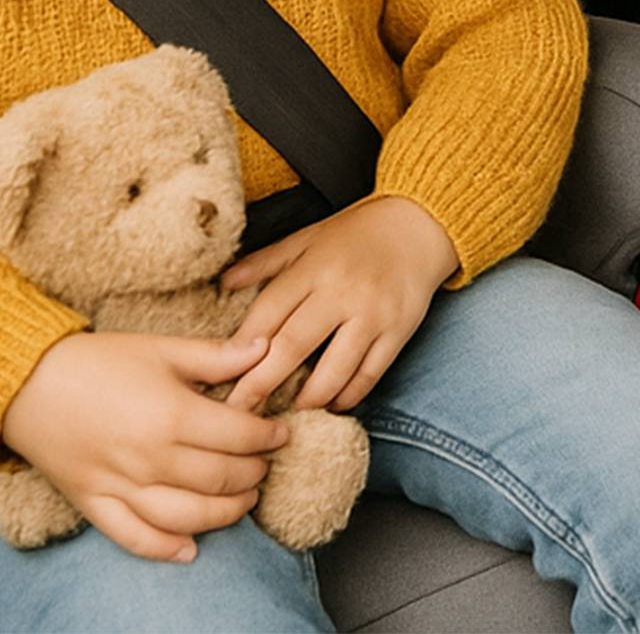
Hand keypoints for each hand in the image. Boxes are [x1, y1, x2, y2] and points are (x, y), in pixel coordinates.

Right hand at [0, 332, 288, 562]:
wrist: (25, 382)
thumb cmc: (96, 361)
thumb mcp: (159, 349)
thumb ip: (215, 356)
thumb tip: (264, 348)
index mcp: (171, 414)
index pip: (239, 436)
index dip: (267, 437)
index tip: (279, 433)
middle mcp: (151, 456)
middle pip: (221, 478)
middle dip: (252, 474)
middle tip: (263, 465)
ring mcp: (122, 485)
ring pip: (189, 516)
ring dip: (226, 514)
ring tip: (243, 501)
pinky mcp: (95, 504)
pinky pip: (135, 537)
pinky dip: (166, 548)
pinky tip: (190, 549)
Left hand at [221, 196, 457, 413]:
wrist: (418, 227)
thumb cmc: (355, 235)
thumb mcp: (306, 238)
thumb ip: (265, 262)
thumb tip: (222, 283)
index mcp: (313, 267)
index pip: (269, 312)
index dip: (241, 348)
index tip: (220, 375)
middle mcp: (341, 292)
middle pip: (293, 346)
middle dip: (261, 383)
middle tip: (239, 412)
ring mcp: (372, 314)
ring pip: (334, 370)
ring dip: (307, 398)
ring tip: (287, 412)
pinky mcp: (398, 332)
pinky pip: (369, 375)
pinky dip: (348, 396)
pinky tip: (332, 404)